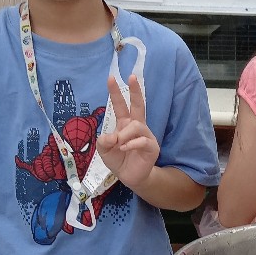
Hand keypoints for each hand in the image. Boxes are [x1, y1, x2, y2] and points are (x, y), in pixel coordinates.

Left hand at [97, 74, 159, 190]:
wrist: (130, 177)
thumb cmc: (118, 160)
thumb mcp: (104, 150)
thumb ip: (104, 141)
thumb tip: (112, 136)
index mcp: (125, 124)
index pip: (121, 105)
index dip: (116, 92)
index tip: (111, 78)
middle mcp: (137, 126)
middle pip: (138, 105)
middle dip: (135, 91)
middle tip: (132, 77)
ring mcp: (146, 136)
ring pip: (136, 126)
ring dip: (124, 134)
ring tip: (119, 144)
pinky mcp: (151, 147)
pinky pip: (142, 140)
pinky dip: (131, 144)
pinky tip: (124, 148)